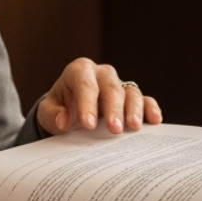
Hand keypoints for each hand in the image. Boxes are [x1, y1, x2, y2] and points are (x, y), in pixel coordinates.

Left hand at [37, 58, 161, 135]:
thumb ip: (52, 115)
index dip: (87, 103)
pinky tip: (154, 120)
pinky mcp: (131, 96)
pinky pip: (144, 99)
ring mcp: (118, 84)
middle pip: (110, 87)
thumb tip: (63, 121)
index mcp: (79, 71)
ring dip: (133, 109)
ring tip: (133, 127)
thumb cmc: (58, 109)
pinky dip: (150, 108)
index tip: (87, 125)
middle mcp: (101, 73)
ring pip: (130, 91)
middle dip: (113, 108)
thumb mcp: (47, 112)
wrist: (69, 110)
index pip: (84, 84)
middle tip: (114, 129)